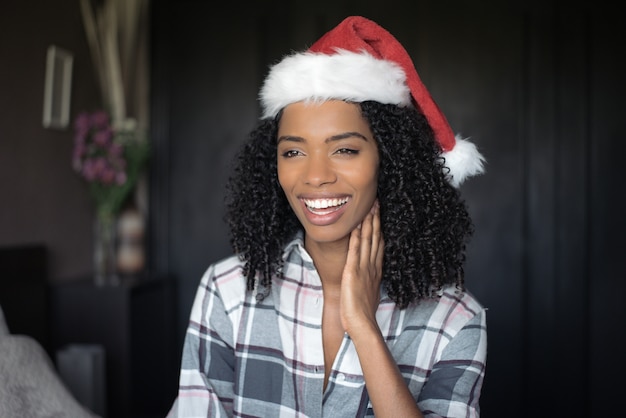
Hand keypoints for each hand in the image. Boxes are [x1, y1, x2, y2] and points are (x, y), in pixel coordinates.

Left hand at [340, 200, 383, 336]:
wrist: (361, 323)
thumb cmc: (363, 313)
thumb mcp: (369, 293)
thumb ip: (369, 282)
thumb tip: (369, 279)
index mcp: (376, 270)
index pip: (379, 244)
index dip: (380, 229)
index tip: (380, 215)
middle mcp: (372, 266)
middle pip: (376, 237)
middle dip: (376, 219)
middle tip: (378, 202)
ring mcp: (364, 267)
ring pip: (368, 239)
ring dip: (369, 221)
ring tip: (370, 206)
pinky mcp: (353, 270)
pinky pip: (356, 249)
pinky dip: (358, 235)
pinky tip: (358, 223)